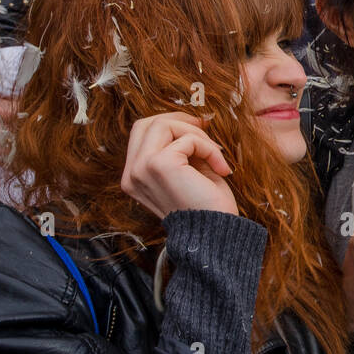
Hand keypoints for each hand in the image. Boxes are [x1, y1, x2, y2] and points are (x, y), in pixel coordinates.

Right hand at [120, 112, 237, 218]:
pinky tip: (221, 169)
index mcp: (134, 177)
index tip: (199, 129)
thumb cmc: (207, 206)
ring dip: (196, 134)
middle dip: (181, 121)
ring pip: (163, 124)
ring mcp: (141, 169)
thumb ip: (180, 148)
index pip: (142, 133)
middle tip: (207, 132)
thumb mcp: (188, 171)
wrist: (216, 235)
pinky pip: (187, 139)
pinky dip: (209, 148)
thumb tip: (192, 119)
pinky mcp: (159, 165)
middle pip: (147, 123)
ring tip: (215, 155)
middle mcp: (132, 174)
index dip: (171, 124)